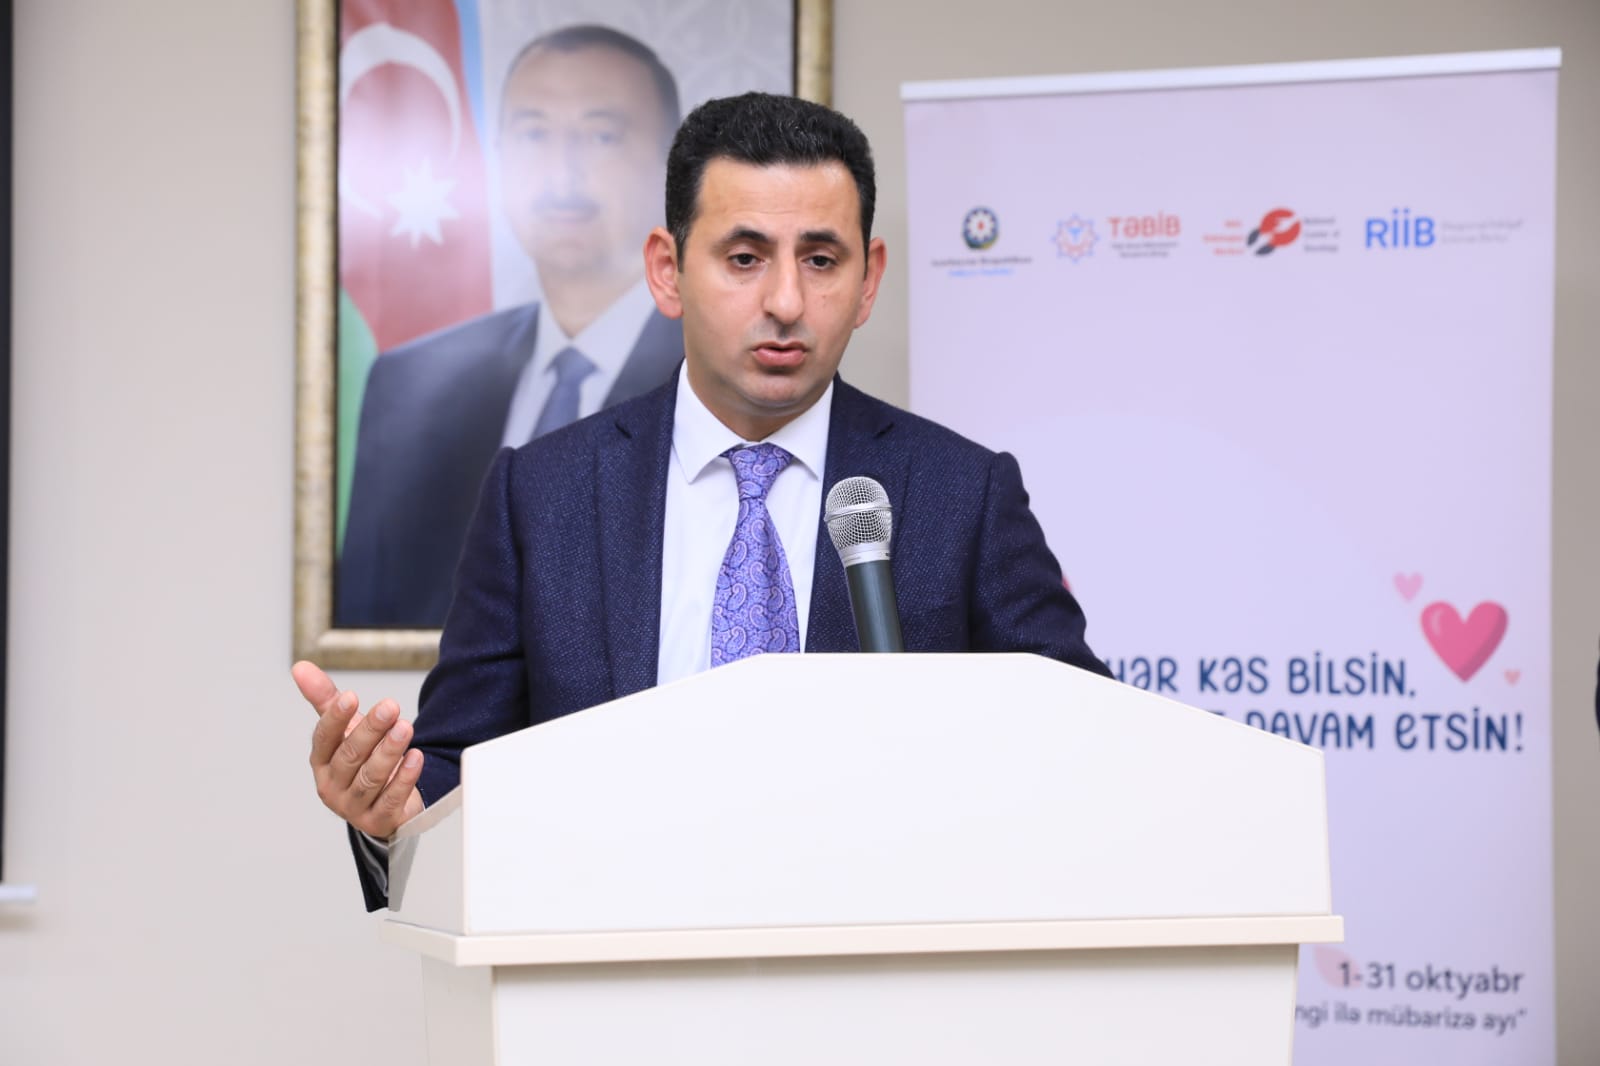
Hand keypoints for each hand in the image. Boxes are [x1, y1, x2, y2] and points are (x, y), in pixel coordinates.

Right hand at [294, 660, 424, 836]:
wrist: (385, 801)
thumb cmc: (362, 760)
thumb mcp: (345, 728)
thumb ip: (325, 699)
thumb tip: (301, 667)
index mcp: (322, 762)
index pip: (324, 739)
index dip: (335, 718)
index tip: (351, 697)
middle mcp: (333, 786)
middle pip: (350, 756)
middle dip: (371, 730)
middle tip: (390, 707)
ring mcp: (354, 807)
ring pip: (371, 777)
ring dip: (389, 751)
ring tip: (406, 728)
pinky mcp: (379, 821)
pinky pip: (391, 799)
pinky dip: (404, 778)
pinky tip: (416, 758)